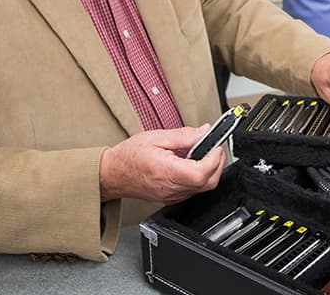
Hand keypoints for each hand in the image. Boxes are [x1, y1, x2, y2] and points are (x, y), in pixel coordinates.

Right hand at [99, 126, 225, 204]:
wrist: (112, 174)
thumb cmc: (129, 156)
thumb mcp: (157, 137)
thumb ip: (184, 135)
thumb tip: (204, 131)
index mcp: (167, 172)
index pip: (201, 172)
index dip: (214, 158)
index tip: (216, 144)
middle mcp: (171, 188)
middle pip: (208, 182)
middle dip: (217, 163)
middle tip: (215, 146)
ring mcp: (172, 196)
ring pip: (203, 188)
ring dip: (210, 170)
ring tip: (204, 153)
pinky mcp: (171, 198)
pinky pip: (193, 191)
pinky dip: (200, 177)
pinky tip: (193, 164)